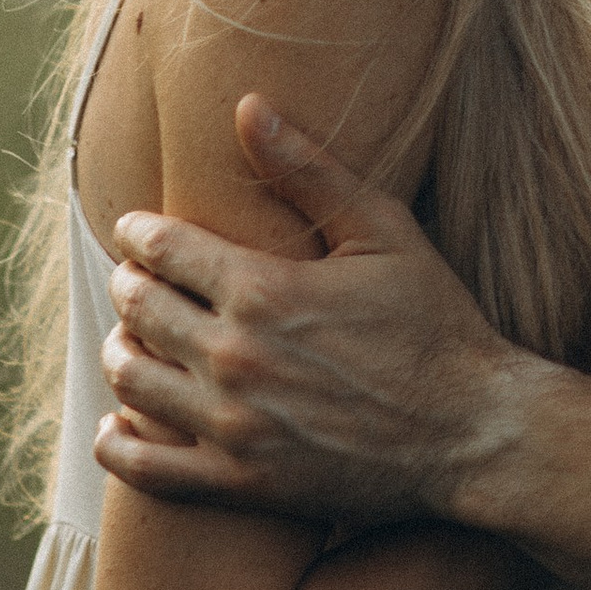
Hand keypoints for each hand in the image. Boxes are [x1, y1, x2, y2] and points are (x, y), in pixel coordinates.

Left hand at [95, 98, 525, 522]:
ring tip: (135, 339)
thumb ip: (309, 169)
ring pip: (130, 380)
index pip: (162, 249)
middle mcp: (235, 357)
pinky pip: (145, 468)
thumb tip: (247, 106)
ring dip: (120, 351)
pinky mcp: (240, 483)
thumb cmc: (435, 323)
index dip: (141, 234)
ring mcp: (233, 426)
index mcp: (264, 289)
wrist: (472, 432)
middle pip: (137, 309)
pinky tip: (120, 423)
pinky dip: (118, 443)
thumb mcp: (383, 231)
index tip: (140, 230)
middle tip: (138, 280)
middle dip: (130, 285)